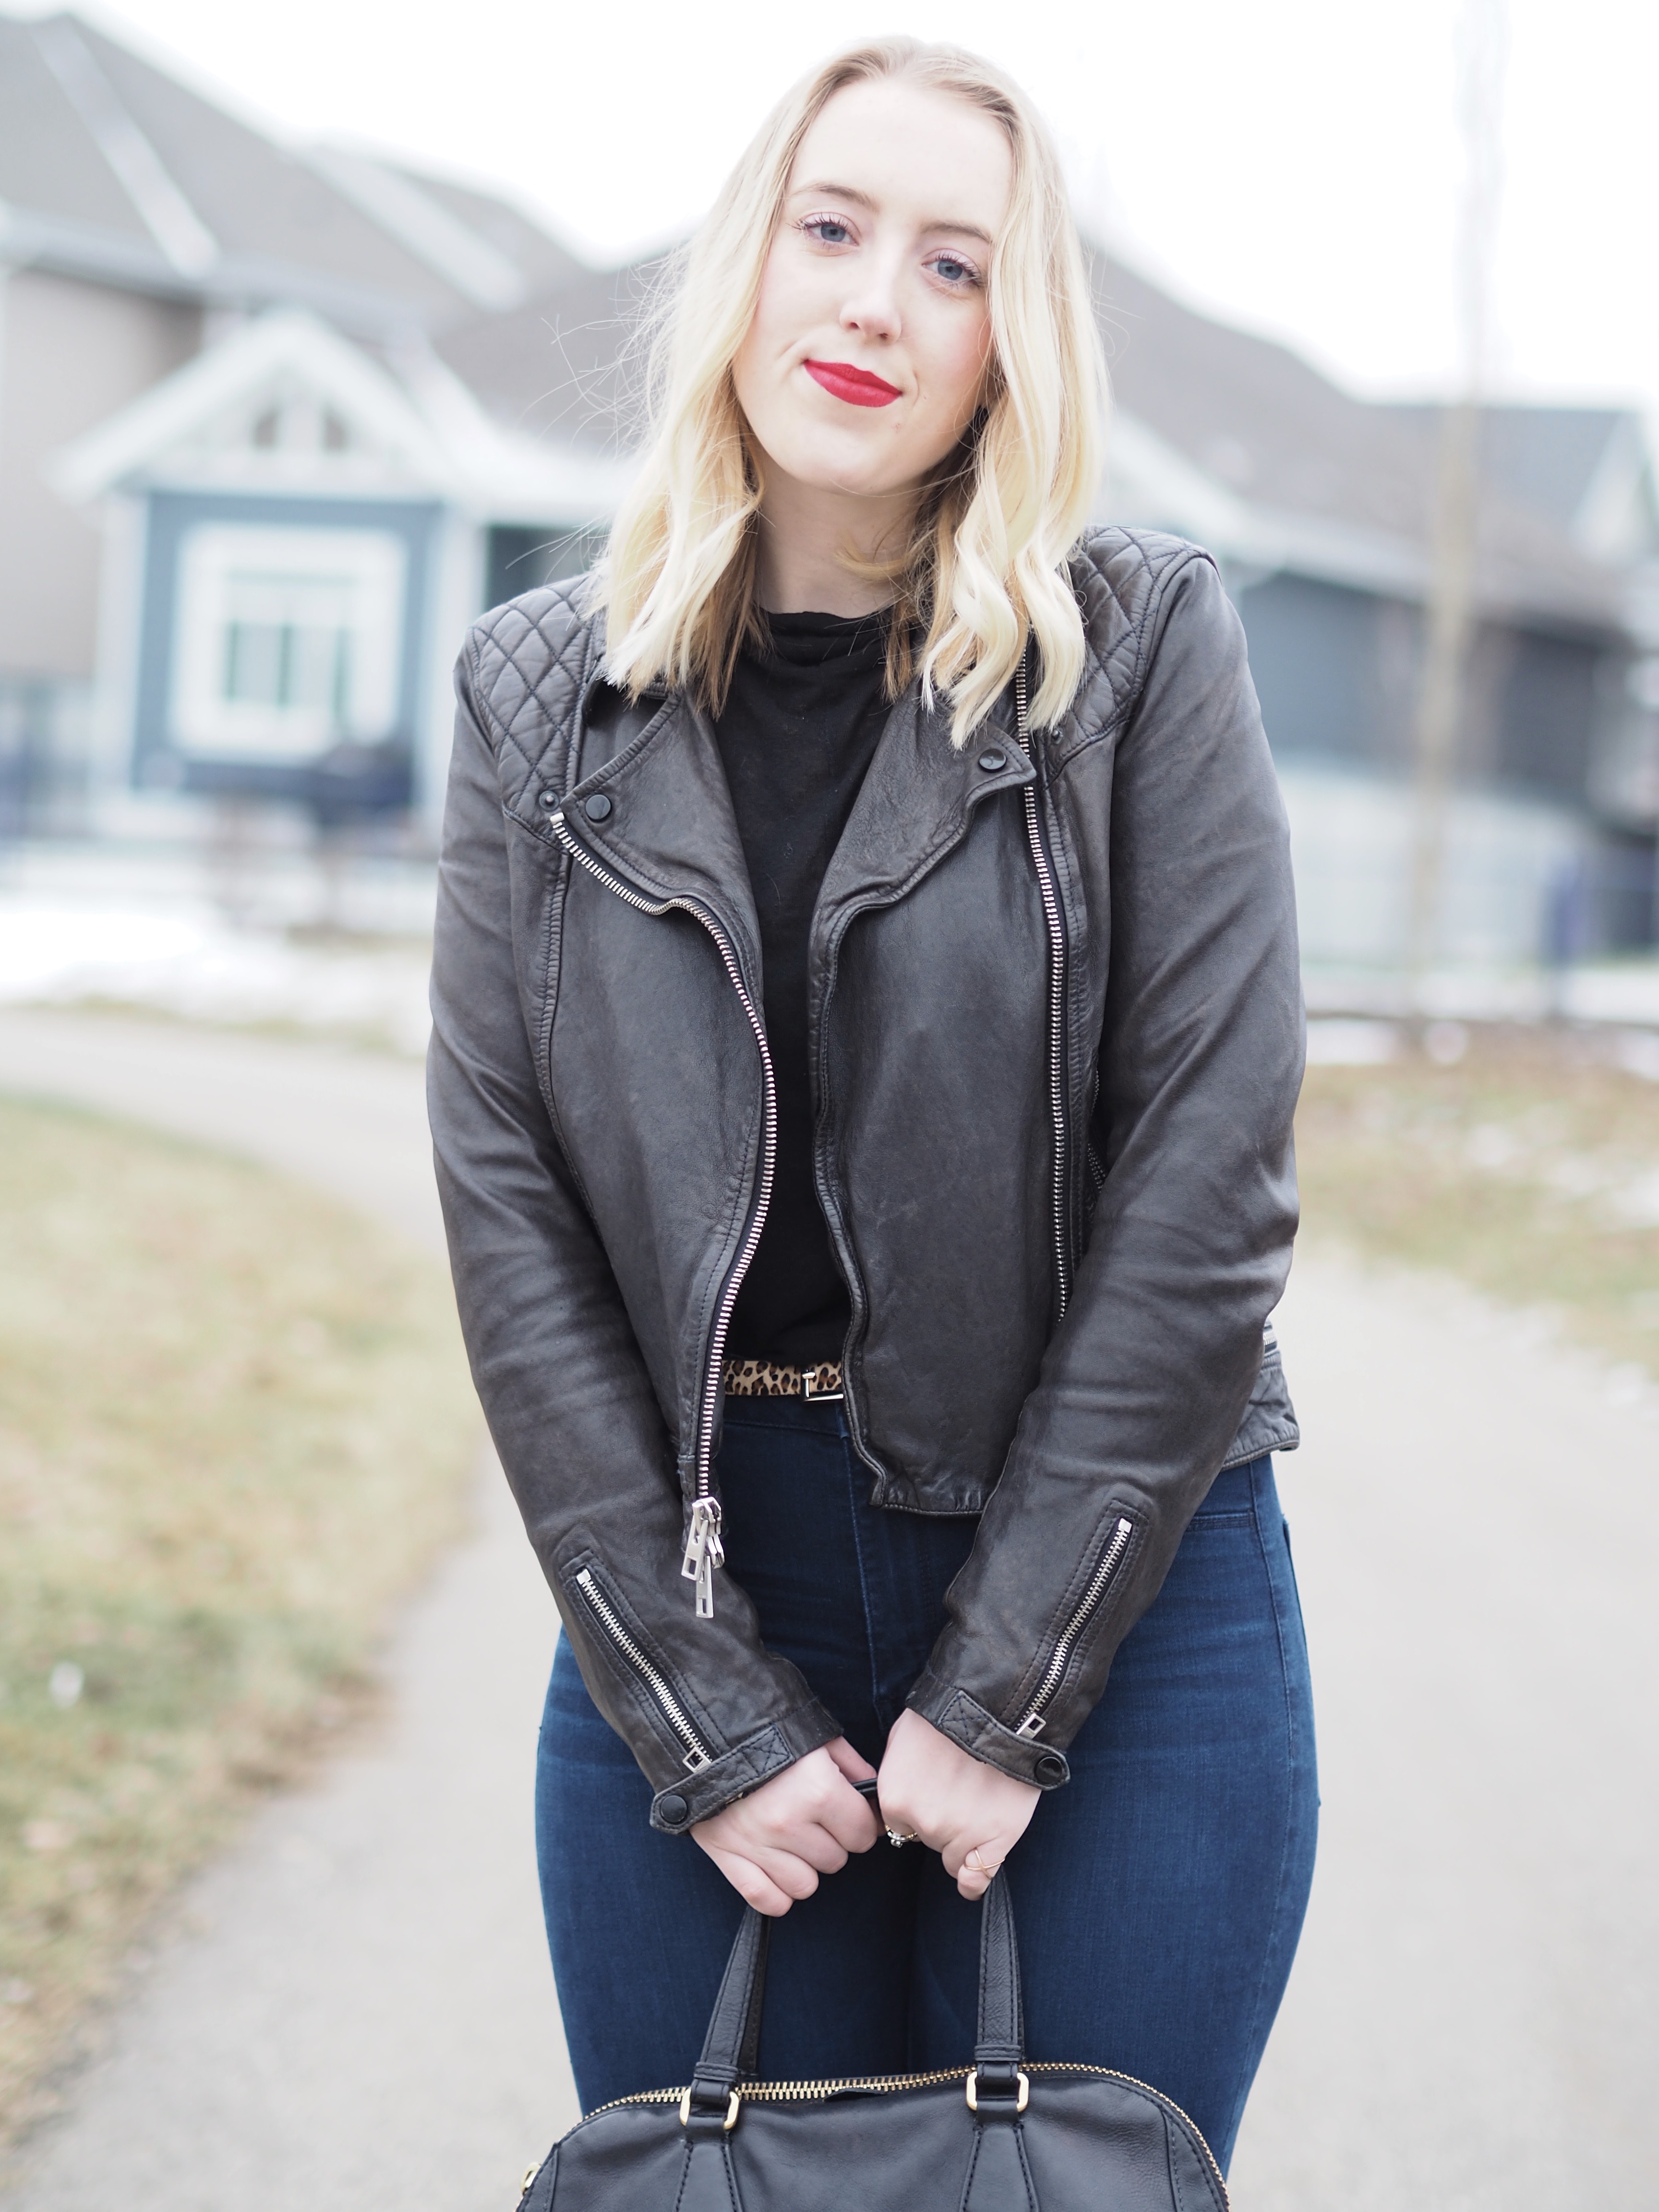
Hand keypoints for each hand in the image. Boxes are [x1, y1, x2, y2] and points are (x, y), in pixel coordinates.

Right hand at [692, 1739, 880, 1915]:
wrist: (705, 1730)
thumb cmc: (770, 1732)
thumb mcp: (820, 1740)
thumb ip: (855, 1769)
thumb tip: (876, 1801)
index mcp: (818, 1790)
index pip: (863, 1835)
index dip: (862, 1825)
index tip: (852, 1816)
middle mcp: (789, 1823)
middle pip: (836, 1860)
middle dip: (833, 1842)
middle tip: (817, 1820)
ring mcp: (756, 1844)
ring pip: (805, 1885)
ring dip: (806, 1867)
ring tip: (795, 1840)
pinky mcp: (727, 1856)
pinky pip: (766, 1900)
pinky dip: (777, 1893)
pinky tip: (777, 1868)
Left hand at [876, 1708, 1040, 1899]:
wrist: (996, 1708)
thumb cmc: (948, 1716)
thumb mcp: (902, 1737)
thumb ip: (895, 1776)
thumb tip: (894, 1798)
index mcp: (895, 1799)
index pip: (899, 1824)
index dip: (916, 1809)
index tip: (932, 1792)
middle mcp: (923, 1823)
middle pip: (928, 1839)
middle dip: (940, 1819)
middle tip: (959, 1788)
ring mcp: (960, 1834)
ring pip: (953, 1857)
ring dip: (962, 1838)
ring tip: (978, 1802)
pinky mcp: (995, 1840)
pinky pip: (977, 1878)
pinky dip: (976, 1876)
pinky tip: (973, 1875)